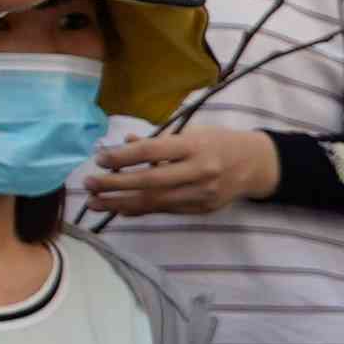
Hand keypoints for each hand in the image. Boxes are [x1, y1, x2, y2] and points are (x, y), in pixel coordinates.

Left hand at [80, 126, 278, 217]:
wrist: (255, 165)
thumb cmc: (219, 142)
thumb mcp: (192, 132)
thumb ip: (160, 141)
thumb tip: (126, 143)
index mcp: (196, 146)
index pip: (152, 152)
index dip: (123, 157)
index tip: (100, 159)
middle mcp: (199, 172)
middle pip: (149, 181)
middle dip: (115, 184)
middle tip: (89, 184)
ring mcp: (201, 194)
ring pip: (154, 202)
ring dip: (120, 202)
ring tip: (95, 202)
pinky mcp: (200, 210)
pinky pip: (164, 211)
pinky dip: (139, 210)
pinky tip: (119, 208)